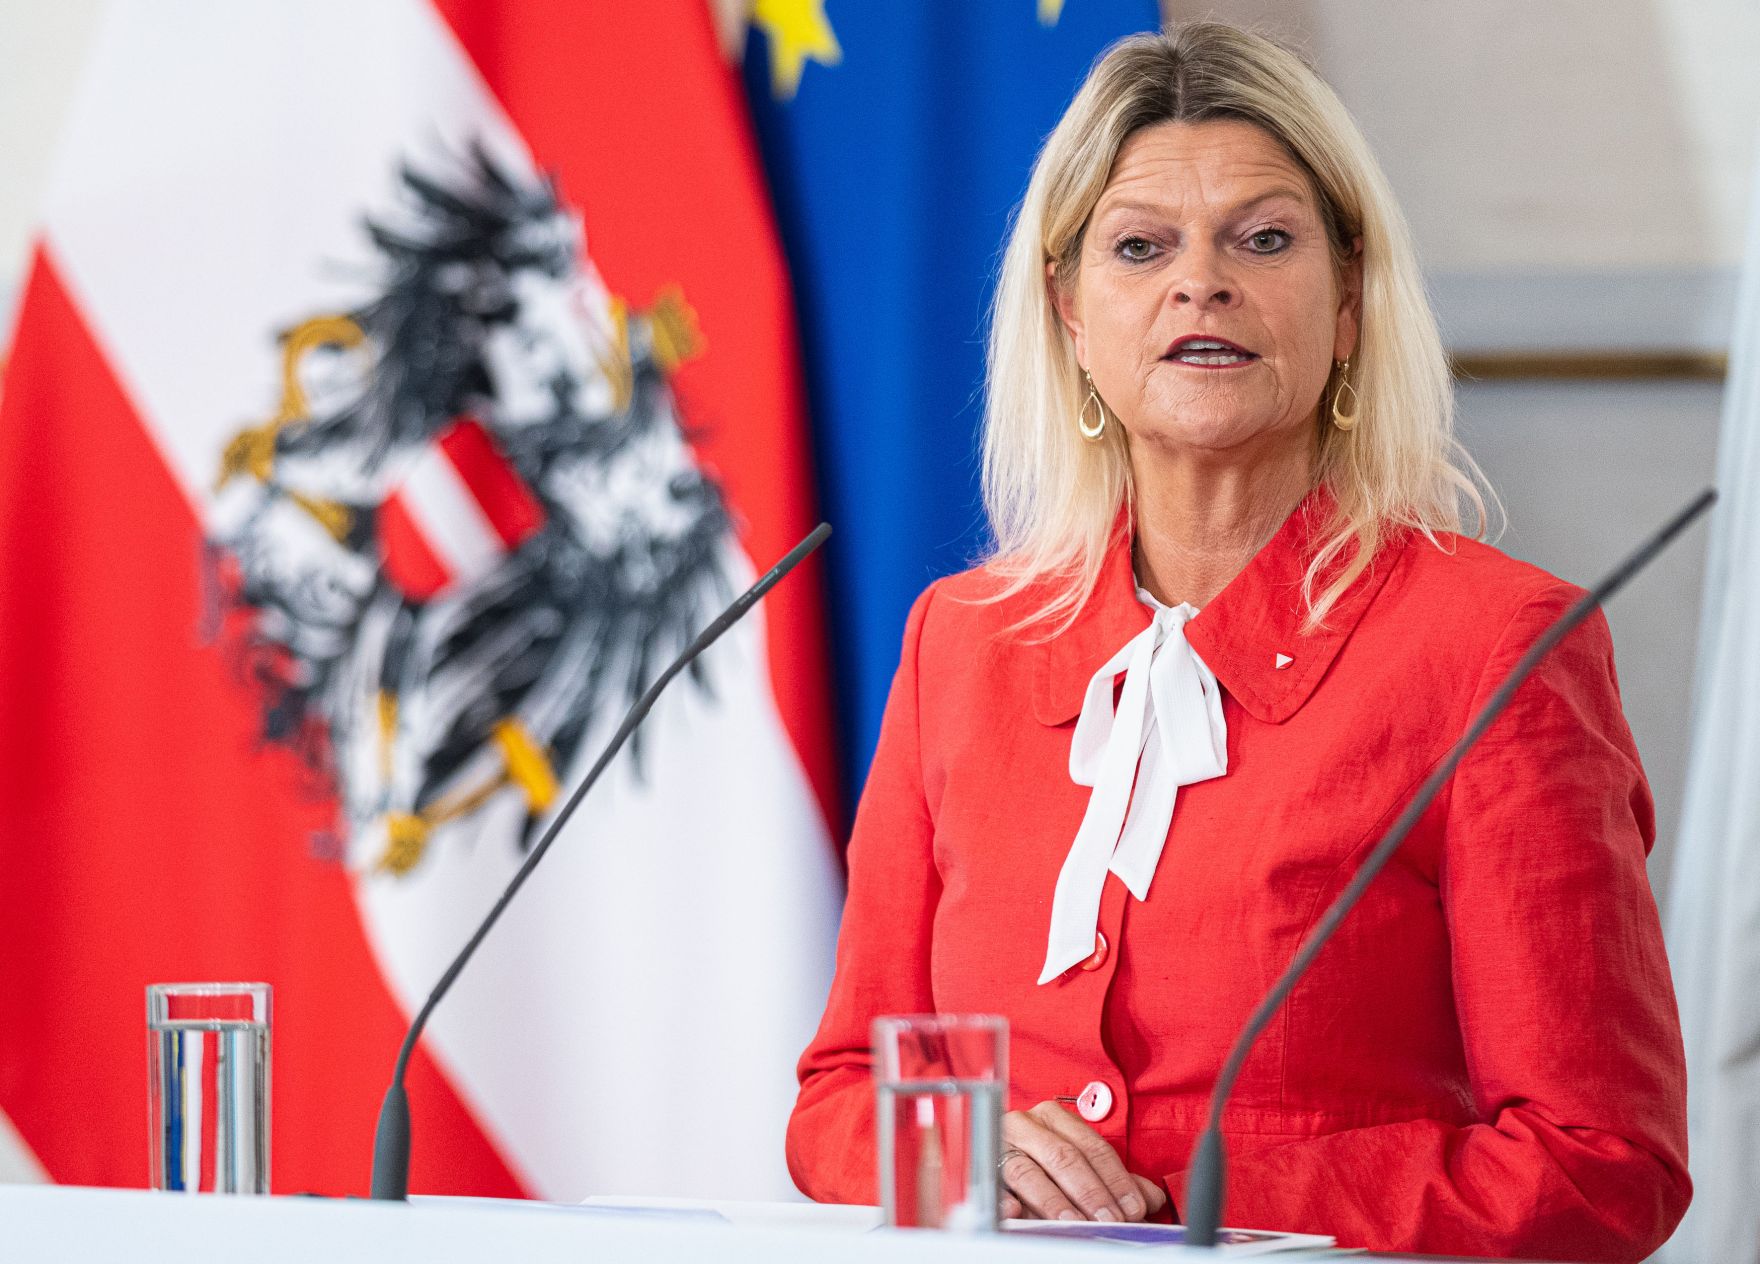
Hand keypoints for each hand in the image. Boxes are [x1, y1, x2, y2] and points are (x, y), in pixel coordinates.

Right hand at [996, 1101, 1168, 1221]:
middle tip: (1109, 1220)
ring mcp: (998, 1147)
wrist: (996, 1159)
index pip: (1091, 1145)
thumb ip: (1113, 1179)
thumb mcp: (1080, 1165)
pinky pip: (991, 1189)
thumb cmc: (1041, 1162)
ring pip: (1028, 1172)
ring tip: (1074, 1223)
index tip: (1133, 1207)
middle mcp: (1023, 1125)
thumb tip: (1151, 1197)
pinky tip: (1015, 1213)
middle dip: (1090, 1192)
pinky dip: (1003, 1201)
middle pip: (1062, 1157)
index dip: (1115, 1178)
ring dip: (1053, 1201)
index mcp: (1051, 1116)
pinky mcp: (979, 1173)